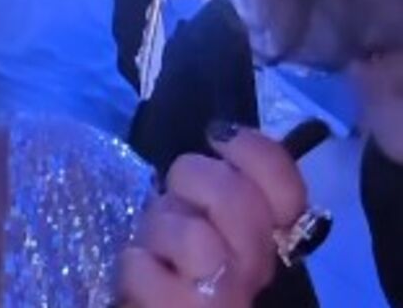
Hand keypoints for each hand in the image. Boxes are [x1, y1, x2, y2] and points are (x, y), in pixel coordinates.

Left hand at [119, 124, 306, 307]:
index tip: (220, 138)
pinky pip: (143, 268)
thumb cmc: (180, 256)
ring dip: (161, 227)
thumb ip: (225, 181)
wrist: (157, 305)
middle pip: (235, 198)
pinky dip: (136, 264)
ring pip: (193, 238)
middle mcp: (254, 267)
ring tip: (159, 245)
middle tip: (184, 202)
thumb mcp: (200, 207)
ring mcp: (217, 300)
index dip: (256, 153)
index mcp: (267, 237)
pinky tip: (144, 273)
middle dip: (196, 181)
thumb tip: (223, 132)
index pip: (287, 188)